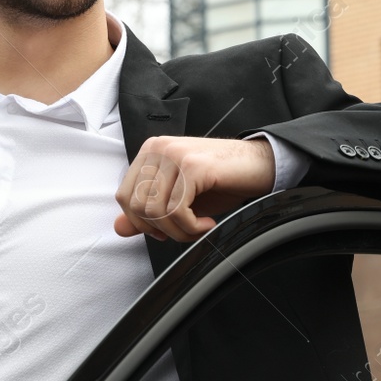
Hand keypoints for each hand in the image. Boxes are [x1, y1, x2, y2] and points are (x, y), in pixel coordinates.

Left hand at [113, 135, 275, 241]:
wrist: (260, 166)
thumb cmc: (222, 181)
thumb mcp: (180, 200)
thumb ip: (148, 213)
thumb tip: (120, 228)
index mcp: (151, 152)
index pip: (124, 197)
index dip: (142, 223)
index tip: (167, 230)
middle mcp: (158, 148)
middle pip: (137, 207)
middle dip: (162, 230)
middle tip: (187, 231)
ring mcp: (174, 154)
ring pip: (156, 211)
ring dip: (179, 231)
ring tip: (199, 229)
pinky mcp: (192, 165)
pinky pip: (176, 210)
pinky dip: (190, 228)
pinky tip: (206, 225)